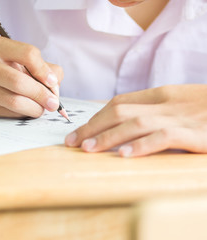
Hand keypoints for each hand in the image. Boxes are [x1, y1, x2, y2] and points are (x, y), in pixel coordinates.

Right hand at [0, 36, 62, 117]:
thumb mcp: (11, 55)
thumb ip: (38, 64)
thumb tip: (55, 84)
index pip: (28, 54)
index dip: (44, 70)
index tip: (52, 82)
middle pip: (20, 82)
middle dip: (42, 95)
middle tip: (53, 103)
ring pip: (14, 102)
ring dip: (35, 108)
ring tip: (41, 108)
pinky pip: (7, 113)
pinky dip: (22, 114)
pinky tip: (26, 110)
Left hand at [65, 85, 206, 156]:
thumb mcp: (178, 105)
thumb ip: (152, 112)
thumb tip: (122, 128)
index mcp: (161, 95)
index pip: (118, 102)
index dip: (95, 117)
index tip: (78, 132)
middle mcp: (166, 103)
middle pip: (119, 111)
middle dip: (92, 127)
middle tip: (72, 142)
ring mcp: (180, 117)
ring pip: (135, 123)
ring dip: (108, 136)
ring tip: (88, 149)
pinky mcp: (195, 134)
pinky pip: (164, 137)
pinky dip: (143, 145)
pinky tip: (126, 155)